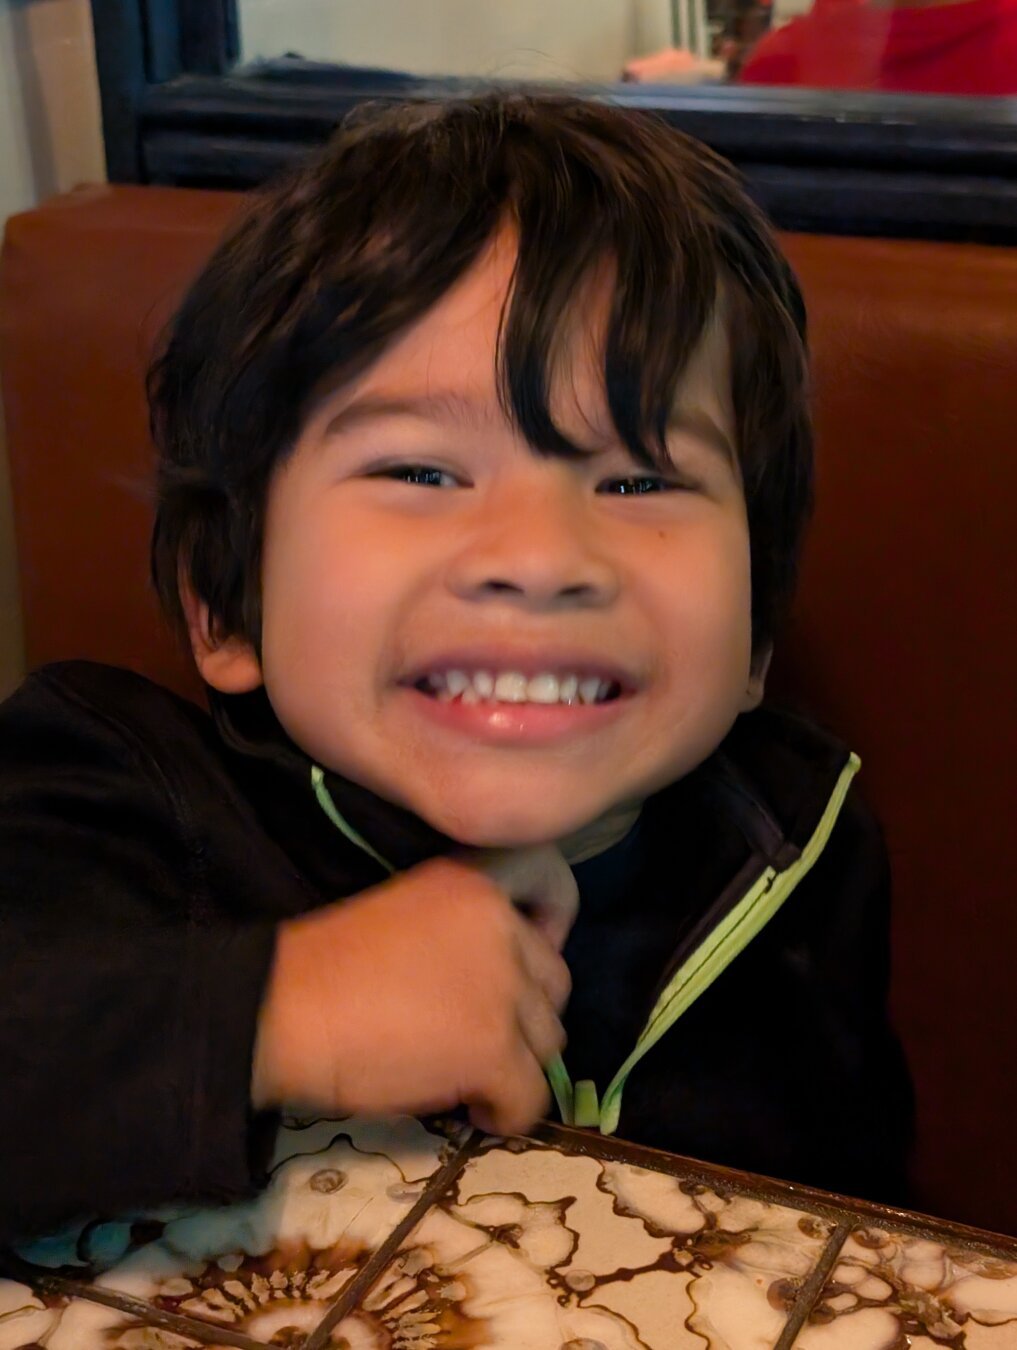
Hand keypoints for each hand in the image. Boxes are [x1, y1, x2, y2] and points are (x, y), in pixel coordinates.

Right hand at [251, 845, 577, 1135]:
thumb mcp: (409, 915)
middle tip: (478, 1036)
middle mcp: (500, 923)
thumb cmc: (326, 968)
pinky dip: (508, 1114)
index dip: (549, 935)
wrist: (282, 1008)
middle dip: (525, 1017)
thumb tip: (510, 989)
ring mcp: (502, 987)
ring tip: (469, 1078)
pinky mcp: (492, 1047)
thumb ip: (465, 933)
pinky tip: (473, 1110)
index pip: (555, 892)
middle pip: (555, 984)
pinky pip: (532, 1096)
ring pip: (549, 1042)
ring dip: (516, 1064)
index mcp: (476, 881)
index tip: (519, 973)